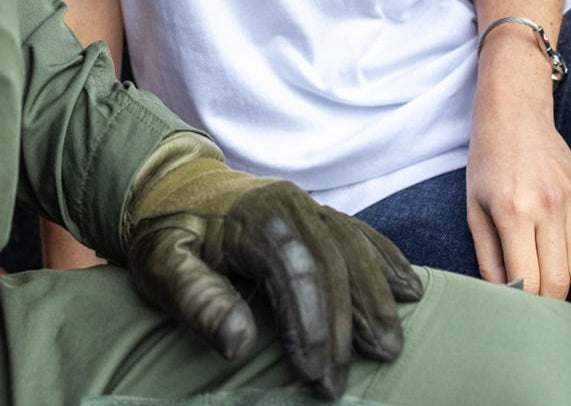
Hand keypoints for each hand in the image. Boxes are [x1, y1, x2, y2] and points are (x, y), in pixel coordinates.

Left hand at [123, 137, 422, 398]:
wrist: (172, 184)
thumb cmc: (166, 230)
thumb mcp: (162, 264)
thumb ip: (196, 299)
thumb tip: (238, 344)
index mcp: (257, 214)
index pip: (298, 273)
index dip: (311, 327)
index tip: (315, 377)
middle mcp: (291, 203)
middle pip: (332, 264)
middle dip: (344, 327)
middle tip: (341, 384)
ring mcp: (309, 206)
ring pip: (355, 249)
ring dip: (375, 299)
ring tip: (388, 348)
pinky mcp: (317, 215)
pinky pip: (361, 235)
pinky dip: (386, 260)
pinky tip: (408, 288)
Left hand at [466, 98, 570, 340]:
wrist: (513, 112)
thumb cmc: (488, 161)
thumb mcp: (475, 208)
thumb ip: (488, 257)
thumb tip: (503, 299)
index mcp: (514, 214)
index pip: (529, 278)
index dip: (528, 308)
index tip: (525, 328)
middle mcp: (547, 208)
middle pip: (560, 277)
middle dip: (557, 312)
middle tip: (556, 339)